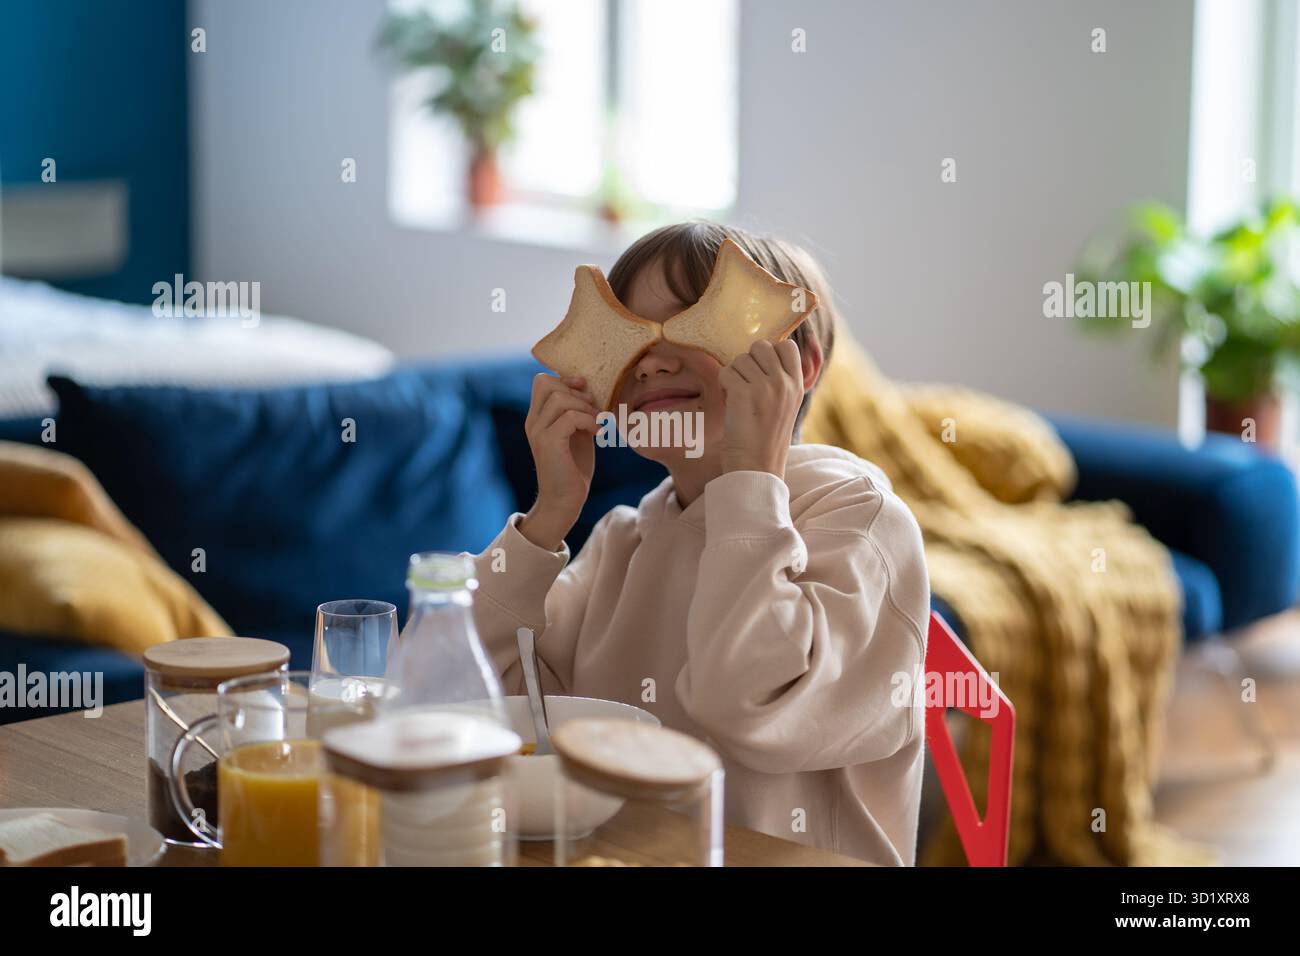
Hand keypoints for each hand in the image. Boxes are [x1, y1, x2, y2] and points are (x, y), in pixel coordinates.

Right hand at [519, 373, 599, 550]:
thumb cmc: (573, 468)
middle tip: (593, 411)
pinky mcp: (549, 443)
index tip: (585, 395)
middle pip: (548, 383)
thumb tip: (587, 388)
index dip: (565, 380)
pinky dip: (589, 421)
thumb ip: (578, 412)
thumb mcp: (577, 433)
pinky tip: (598, 434)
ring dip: (586, 408)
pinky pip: (570, 417)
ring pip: (560, 398)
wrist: (565, 501)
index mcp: (538, 418)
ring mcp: (538, 431)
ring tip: (598, 424)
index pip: (542, 381)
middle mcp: (533, 422)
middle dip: (577, 392)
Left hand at [717, 339, 803, 478]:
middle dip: (748, 362)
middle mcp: (784, 382)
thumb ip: (781, 380)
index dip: (769, 352)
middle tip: (746, 386)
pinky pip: (726, 372)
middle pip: (760, 346)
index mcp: (797, 385)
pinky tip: (730, 403)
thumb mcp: (785, 406)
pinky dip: (723, 385)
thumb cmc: (765, 438)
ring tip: (738, 399)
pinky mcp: (744, 393)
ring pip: (740, 359)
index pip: (786, 345)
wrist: (756, 467)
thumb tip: (765, 350)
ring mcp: (765, 387)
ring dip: (734, 375)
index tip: (761, 372)